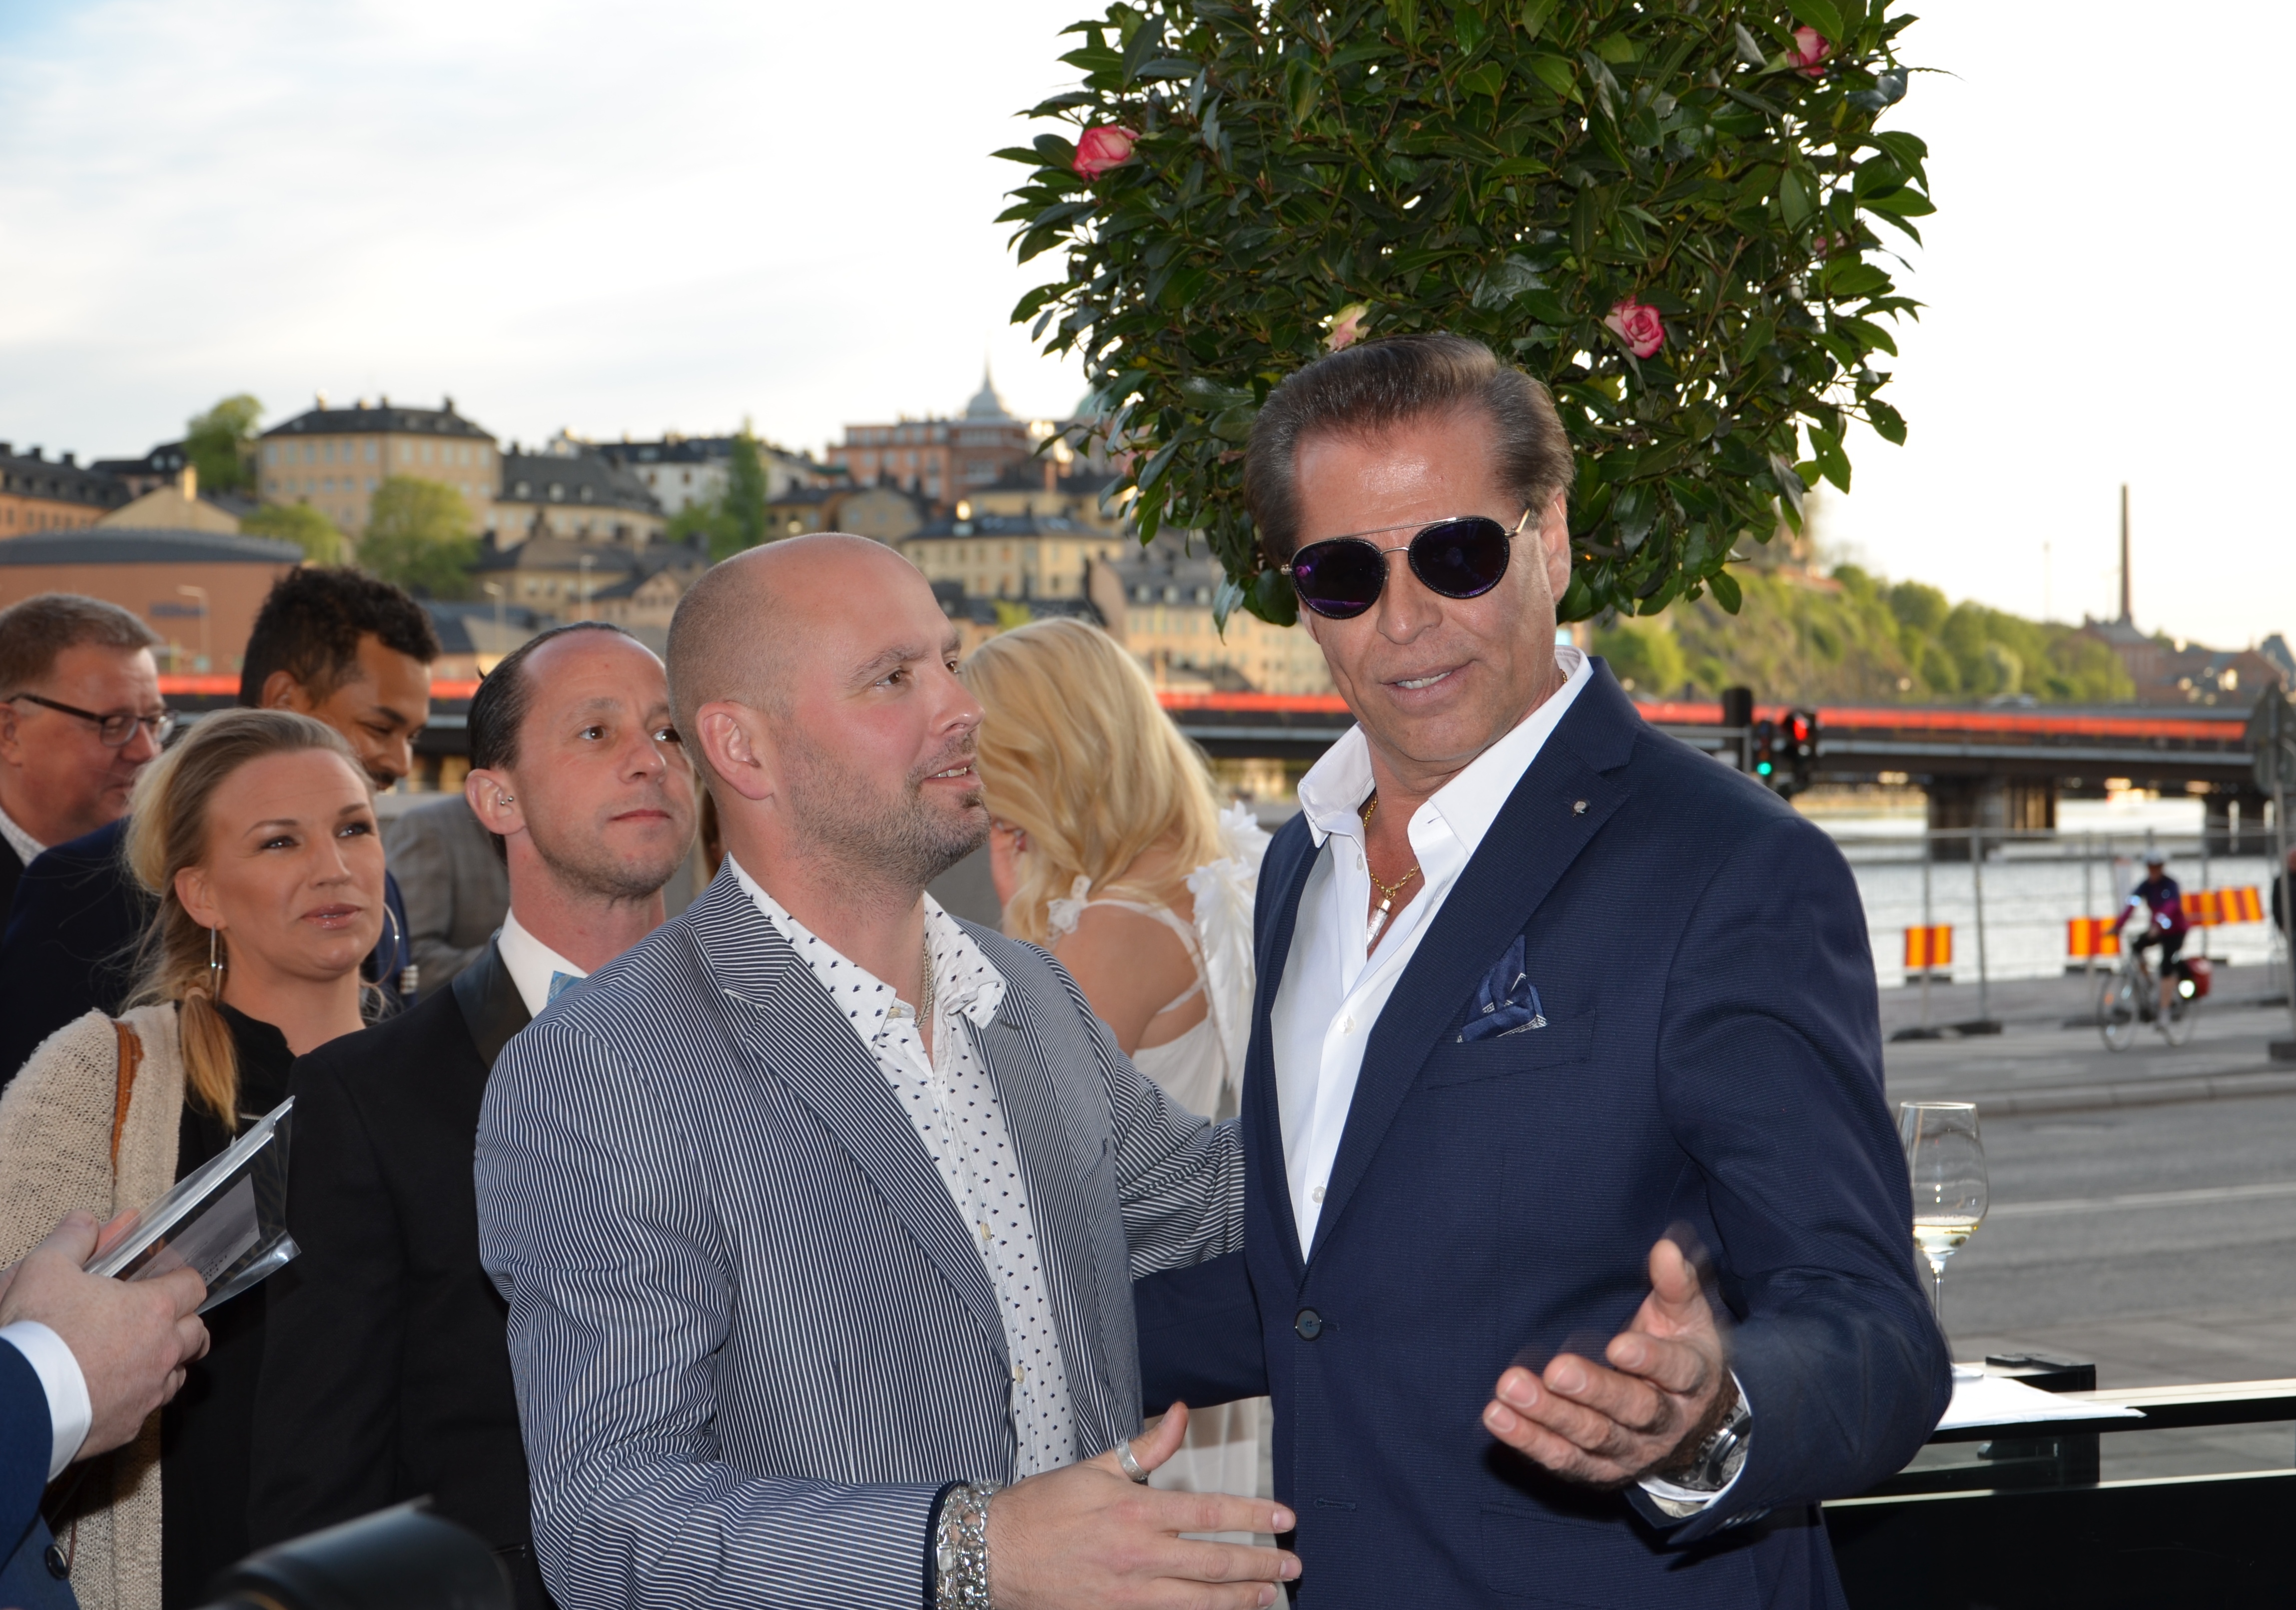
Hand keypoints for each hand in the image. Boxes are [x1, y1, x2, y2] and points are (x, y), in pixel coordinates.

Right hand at [0, 1210, 208, 1460]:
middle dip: (184, 1323)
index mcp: (153, 1309)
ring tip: (139, 1355)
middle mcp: (162, 1351)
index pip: (193, 1287)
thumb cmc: (35, 1333)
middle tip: (160, 1320)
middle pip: (197, 1332)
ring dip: (167, 1362)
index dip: (180, 1280)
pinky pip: (149, 1407)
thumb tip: (85, 1220)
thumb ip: (72, 1239)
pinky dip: (140, 1396)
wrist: (15, 1399)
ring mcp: (148, 1391)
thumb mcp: (45, 1269)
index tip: (166, 1282)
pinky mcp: (129, 1424)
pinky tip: (117, 1389)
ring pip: (178, 1373)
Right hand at [986, 1402, 1300, 1609]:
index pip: (1211, 1512)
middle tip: (1292, 1564)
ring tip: (1269, 1595)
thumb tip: (1181, 1413)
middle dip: (1260, 1565)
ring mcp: (1128, 1595)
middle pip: (1215, 1563)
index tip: (1284, 1519)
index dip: (1254, 1516)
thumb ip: (1147, 1446)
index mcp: (1136, 1510)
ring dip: (1240, 1599)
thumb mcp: (1097, 1467)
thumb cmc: (1043, 1507)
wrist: (994, 1553)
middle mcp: (1138, 1555)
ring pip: (1199, 1602)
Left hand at [1482, 1237, 1731, 1489]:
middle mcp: (1666, 1422)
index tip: (1618, 1346)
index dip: (1650, 1360)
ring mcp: (1632, 1450)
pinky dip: (1530, 1440)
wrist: (1689, 1422)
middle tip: (1555, 1370)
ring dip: (1550, 1415)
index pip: (1676, 1371)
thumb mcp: (1686, 1317)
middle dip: (1592, 1390)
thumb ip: (1676, 1284)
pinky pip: (1564, 1459)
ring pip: (1593, 1437)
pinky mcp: (1599, 1470)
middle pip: (1632, 1409)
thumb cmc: (1678, 1350)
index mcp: (1691, 1380)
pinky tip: (1499, 1418)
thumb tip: (1666, 1247)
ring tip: (1510, 1390)